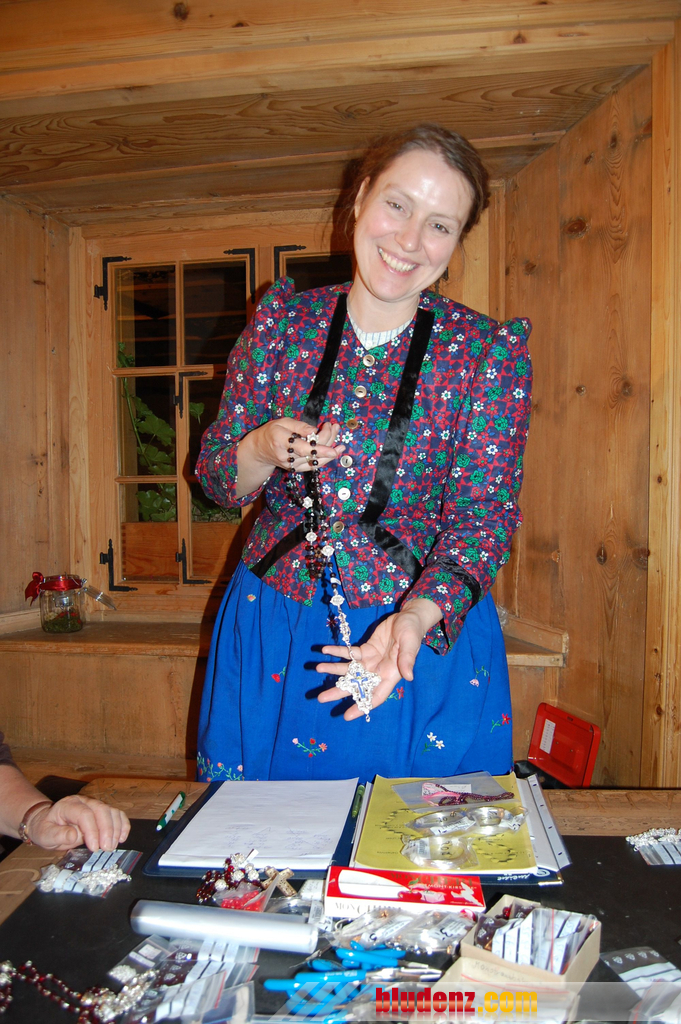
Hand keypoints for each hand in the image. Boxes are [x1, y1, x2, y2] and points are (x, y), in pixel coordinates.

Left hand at [26, 796, 130, 851]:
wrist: (49, 822)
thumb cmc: (46, 829)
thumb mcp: (45, 835)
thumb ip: (57, 835)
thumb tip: (73, 835)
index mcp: (68, 805)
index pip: (84, 814)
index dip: (92, 830)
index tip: (94, 848)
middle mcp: (84, 801)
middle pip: (101, 810)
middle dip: (107, 830)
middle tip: (107, 849)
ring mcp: (95, 804)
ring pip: (111, 811)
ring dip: (116, 829)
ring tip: (112, 847)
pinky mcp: (103, 811)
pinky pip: (117, 814)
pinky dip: (123, 825)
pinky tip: (122, 838)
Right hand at [252, 417, 343, 472]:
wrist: (259, 451)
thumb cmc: (271, 432)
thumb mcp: (282, 422)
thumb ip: (299, 426)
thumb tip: (315, 430)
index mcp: (281, 441)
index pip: (303, 447)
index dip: (320, 445)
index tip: (332, 435)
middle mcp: (286, 456)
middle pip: (312, 452)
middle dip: (328, 439)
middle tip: (334, 426)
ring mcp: (291, 465)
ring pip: (315, 459)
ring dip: (329, 447)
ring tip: (337, 435)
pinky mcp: (296, 469)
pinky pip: (313, 465)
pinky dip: (326, 459)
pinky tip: (336, 451)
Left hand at [316, 598, 442, 720]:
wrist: (408, 618)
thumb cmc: (413, 632)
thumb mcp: (410, 645)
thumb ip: (407, 660)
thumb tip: (408, 677)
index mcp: (390, 675)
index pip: (375, 696)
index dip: (362, 707)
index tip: (346, 716)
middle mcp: (378, 672)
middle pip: (356, 685)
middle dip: (339, 691)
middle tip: (321, 698)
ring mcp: (370, 661)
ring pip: (349, 670)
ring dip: (333, 670)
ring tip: (317, 669)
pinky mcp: (365, 650)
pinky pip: (349, 653)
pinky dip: (337, 652)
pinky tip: (325, 650)